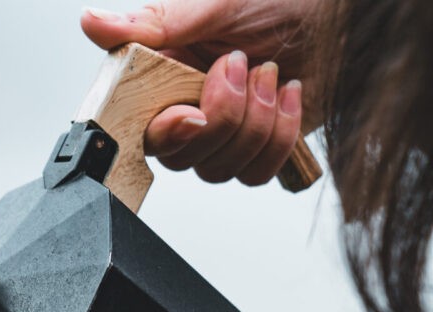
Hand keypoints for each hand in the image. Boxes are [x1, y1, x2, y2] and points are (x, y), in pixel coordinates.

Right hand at [81, 2, 324, 184]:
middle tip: (247, 64)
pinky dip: (279, 137)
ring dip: (255, 124)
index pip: (141, 128)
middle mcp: (187, 106)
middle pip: (181, 157)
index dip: (166, 131)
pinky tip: (290, 94)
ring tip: (272, 73)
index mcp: (164, 75)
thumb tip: (91, 22)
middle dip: (223, 119)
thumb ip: (153, 22)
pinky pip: (256, 173)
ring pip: (219, 169)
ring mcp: (223, 131)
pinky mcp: (258, 146)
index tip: (192, 114)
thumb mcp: (213, 2)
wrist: (341, 12)